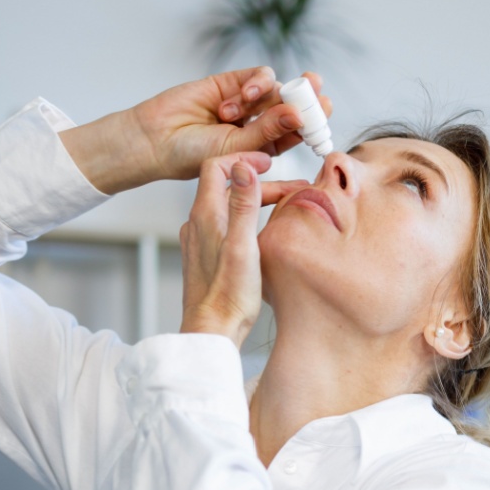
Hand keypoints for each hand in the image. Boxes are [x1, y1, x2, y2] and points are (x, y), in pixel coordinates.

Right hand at [60, 68, 331, 194]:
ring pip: (276, 89)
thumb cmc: (193, 157)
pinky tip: (241, 95)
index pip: (298, 133)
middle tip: (315, 89)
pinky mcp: (231, 82)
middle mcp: (259, 124)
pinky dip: (255, 82)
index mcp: (265, 148)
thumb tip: (298, 113)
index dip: (313, 123)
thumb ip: (266, 132)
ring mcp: (246, 103)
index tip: (324, 114)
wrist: (155, 140)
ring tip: (243, 105)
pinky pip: (258, 76)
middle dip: (307, 97)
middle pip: (294, 105)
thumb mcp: (235, 150)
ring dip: (267, 94)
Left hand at [179, 152, 307, 346]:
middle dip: (260, 184)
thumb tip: (243, 166)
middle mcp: (197, 223)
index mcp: (206, 215)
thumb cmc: (229, 295)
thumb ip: (243, 204)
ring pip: (227, 207)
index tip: (269, 163)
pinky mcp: (204, 256)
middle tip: (292, 190)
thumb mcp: (244, 244)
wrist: (212, 330)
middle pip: (227, 187)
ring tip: (284, 209)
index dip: (244, 159)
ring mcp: (199, 240)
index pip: (218, 166)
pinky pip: (224, 225)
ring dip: (255, 202)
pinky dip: (244, 219)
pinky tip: (262, 232)